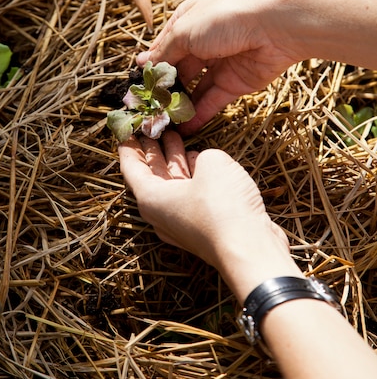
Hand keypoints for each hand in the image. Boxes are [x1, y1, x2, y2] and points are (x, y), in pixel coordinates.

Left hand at [118, 130, 300, 301]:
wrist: (251, 250)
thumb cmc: (222, 206)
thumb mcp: (212, 163)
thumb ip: (203, 157)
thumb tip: (204, 165)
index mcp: (151, 198)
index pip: (131, 167)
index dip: (128, 146)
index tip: (127, 131)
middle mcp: (161, 212)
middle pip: (151, 175)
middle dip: (152, 150)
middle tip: (151, 129)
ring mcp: (182, 222)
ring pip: (172, 184)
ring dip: (174, 160)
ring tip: (175, 137)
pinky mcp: (202, 227)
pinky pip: (190, 195)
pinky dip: (192, 176)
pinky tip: (199, 162)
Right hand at [137, 0, 297, 132]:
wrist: (274, 27)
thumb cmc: (225, 19)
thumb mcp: (185, 31)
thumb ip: (164, 51)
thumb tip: (142, 63)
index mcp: (187, 22)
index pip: (163, 47)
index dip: (151, 66)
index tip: (137, 87)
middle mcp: (201, 42)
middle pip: (177, 69)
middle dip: (163, 88)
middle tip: (148, 109)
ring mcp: (218, 64)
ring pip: (193, 88)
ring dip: (179, 104)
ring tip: (162, 123)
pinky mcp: (234, 83)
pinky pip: (211, 101)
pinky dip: (198, 115)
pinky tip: (183, 128)